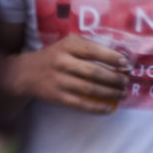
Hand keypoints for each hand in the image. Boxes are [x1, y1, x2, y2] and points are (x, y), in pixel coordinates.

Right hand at [3, 34, 130, 112]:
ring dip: (110, 93)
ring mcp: (59, 81)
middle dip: (114, 78)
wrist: (26, 73)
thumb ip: (89, 46)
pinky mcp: (57, 97)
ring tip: (122, 94)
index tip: (126, 64)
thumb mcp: (68, 44)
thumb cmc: (55, 56)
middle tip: (126, 82)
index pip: (93, 51)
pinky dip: (97, 108)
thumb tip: (118, 57)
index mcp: (68, 46)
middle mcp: (63, 62)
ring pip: (89, 89)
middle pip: (93, 72)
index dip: (112, 58)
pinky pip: (81, 104)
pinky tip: (109, 108)